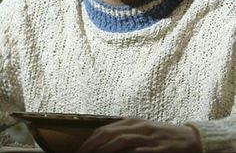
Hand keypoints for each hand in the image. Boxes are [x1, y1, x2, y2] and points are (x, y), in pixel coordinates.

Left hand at [79, 118, 202, 151]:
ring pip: (122, 140)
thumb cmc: (161, 135)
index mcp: (132, 122)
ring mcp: (148, 137)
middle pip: (110, 134)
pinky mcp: (158, 148)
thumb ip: (124, 133)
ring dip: (106, 149)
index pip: (106, 129)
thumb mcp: (141, 130)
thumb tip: (103, 140)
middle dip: (94, 145)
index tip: (81, 150)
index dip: (91, 140)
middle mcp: (138, 126)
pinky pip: (141, 151)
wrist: (187, 138)